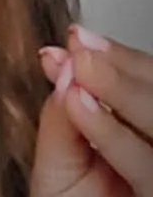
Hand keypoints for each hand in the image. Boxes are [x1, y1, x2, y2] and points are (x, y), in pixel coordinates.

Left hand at [31, 24, 152, 195]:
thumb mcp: (61, 161)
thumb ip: (62, 115)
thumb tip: (61, 59)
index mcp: (146, 139)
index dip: (124, 60)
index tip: (80, 36)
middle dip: (125, 69)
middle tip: (81, 46)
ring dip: (122, 91)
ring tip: (79, 69)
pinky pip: (149, 167)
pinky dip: (114, 134)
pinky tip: (82, 107)